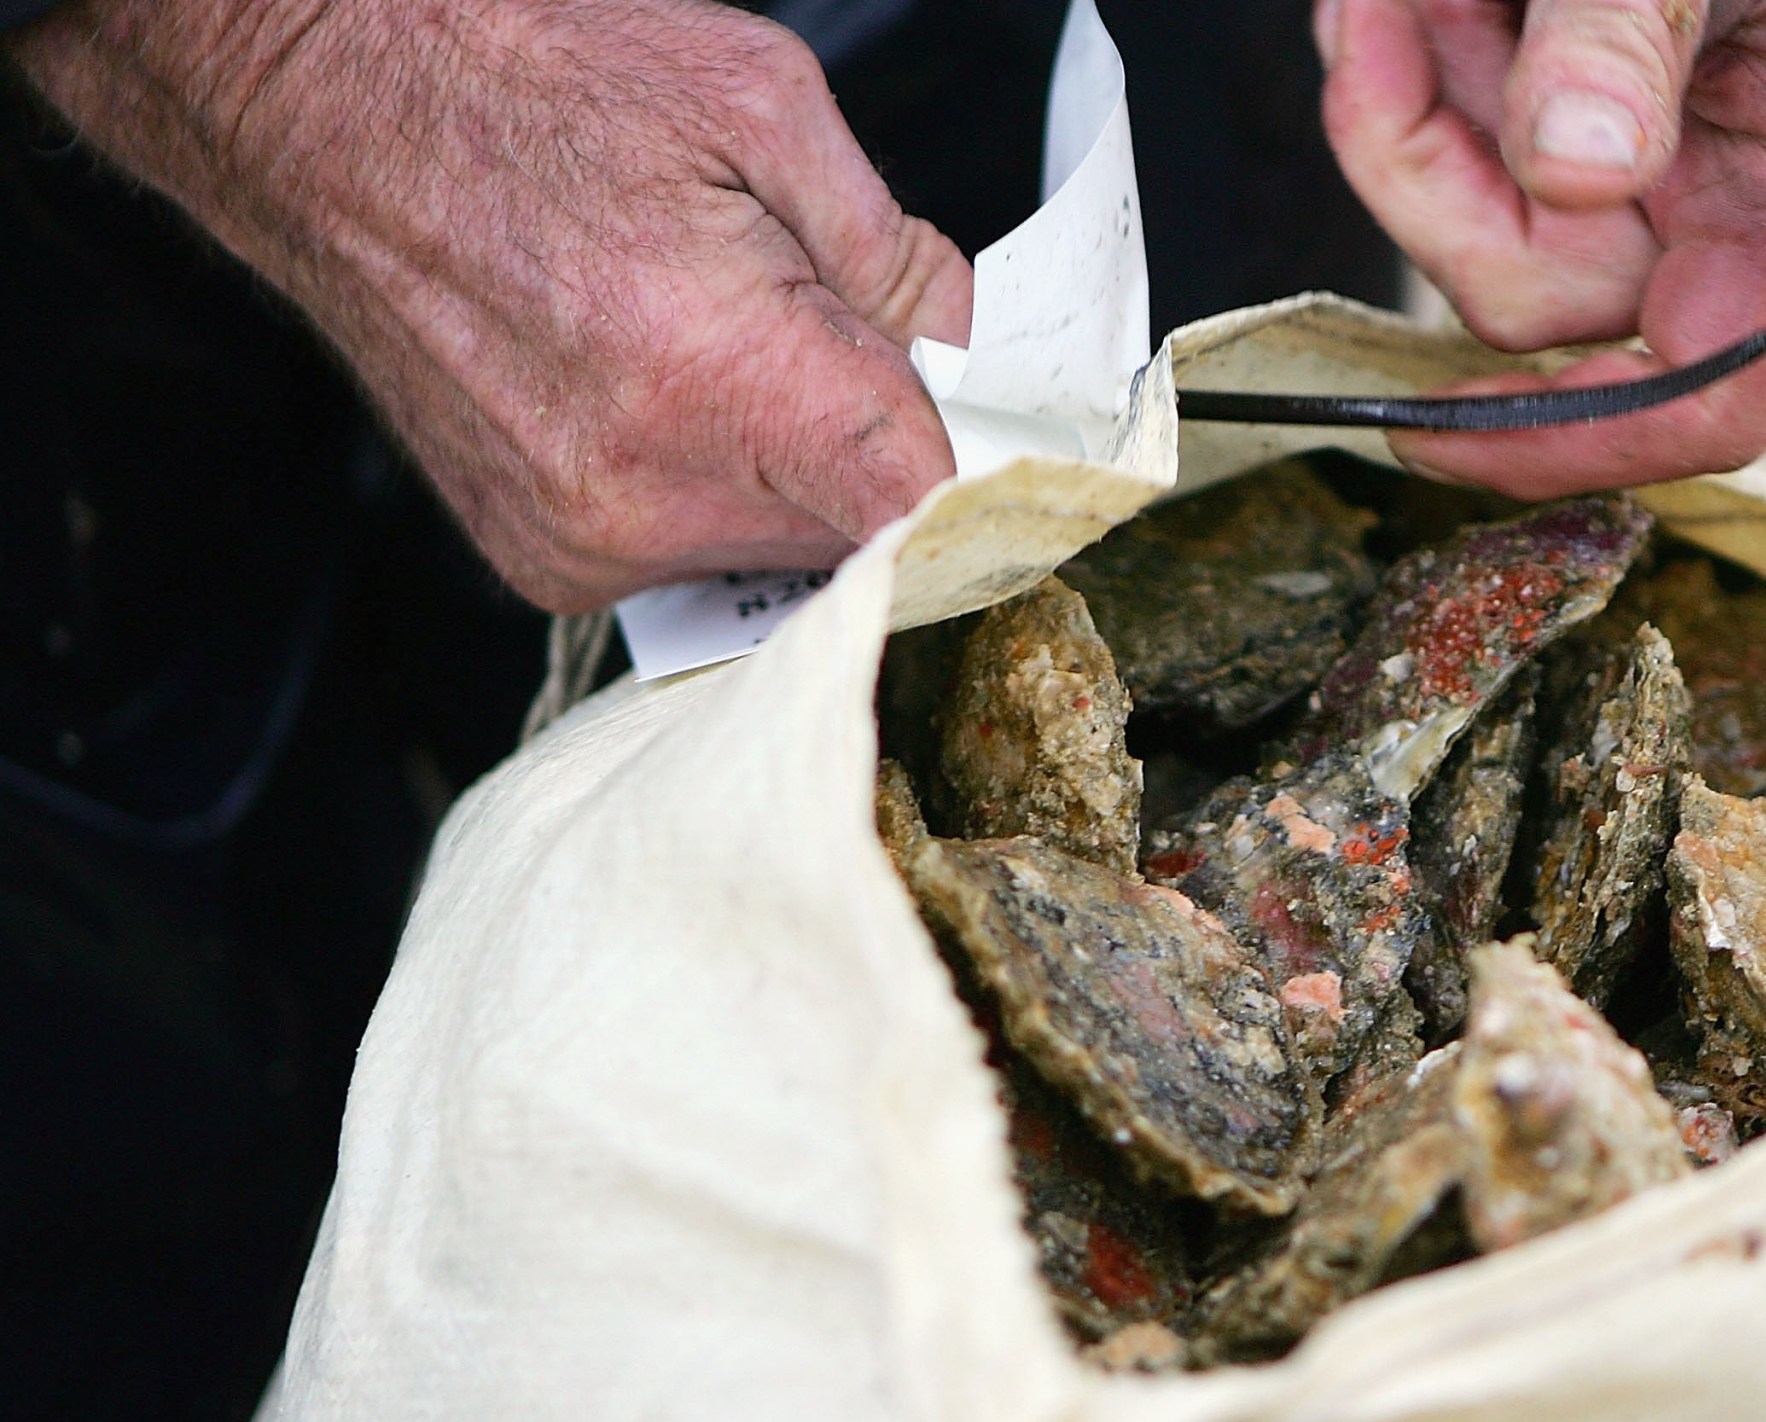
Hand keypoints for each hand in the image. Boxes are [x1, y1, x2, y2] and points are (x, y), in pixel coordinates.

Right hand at [9, 0, 970, 611]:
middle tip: (831, 339)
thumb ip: (897, 256)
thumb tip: (974, 350)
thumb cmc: (525, 82)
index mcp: (724, 384)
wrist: (325, 108)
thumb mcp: (764, 108)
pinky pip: (690, 552)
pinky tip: (662, 388)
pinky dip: (711, 486)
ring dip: (795, 472)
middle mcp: (647, 493)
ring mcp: (583, 541)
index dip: (987, 478)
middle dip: (881, 450)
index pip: (924, 511)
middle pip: (862, 541)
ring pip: (782, 554)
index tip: (1004, 444)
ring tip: (721, 344)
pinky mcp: (542, 560)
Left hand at [1318, 0, 1765, 494]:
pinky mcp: (1590, 140)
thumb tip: (1578, 176)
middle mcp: (1750, 204)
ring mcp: (1669, 176)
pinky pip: (1468, 168)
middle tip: (1384, 18)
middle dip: (1427, 169)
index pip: (1710, 392)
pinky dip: (1414, 81)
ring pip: (1479, 229)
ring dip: (1408, 106)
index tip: (1428, 426)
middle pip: (1539, 299)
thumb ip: (1630, 36)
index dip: (1569, 438)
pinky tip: (1410, 0)